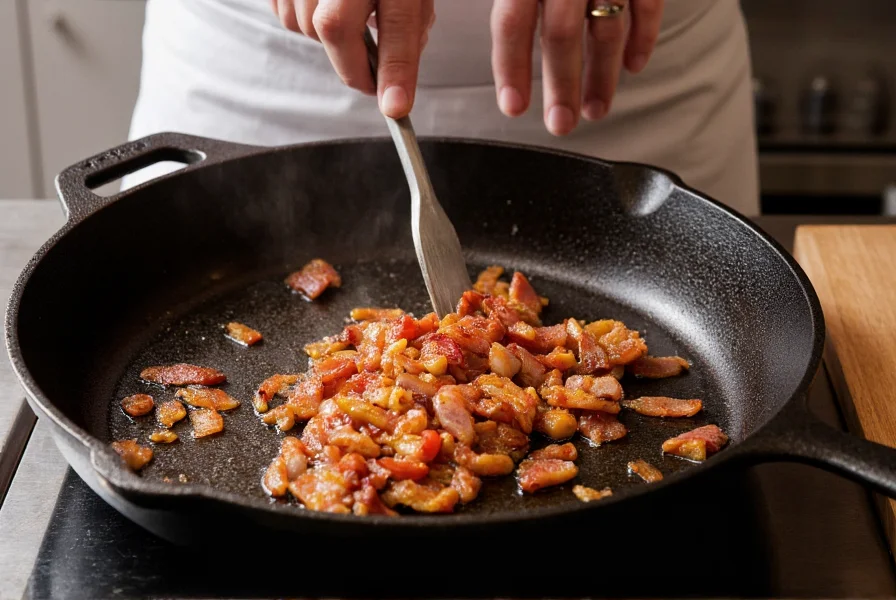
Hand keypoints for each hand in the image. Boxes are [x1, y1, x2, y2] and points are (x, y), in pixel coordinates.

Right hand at [271, 0, 434, 118]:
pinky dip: (302, 19)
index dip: (395, 74)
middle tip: (370, 73)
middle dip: (352, 62)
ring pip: (304, 25)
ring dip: (326, 38)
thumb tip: (394, 80)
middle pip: (333, 29)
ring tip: (346, 14)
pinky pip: (283, 13)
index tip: (395, 109)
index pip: (395, 29)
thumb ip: (409, 28)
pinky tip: (321, 3)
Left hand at [491, 0, 664, 135]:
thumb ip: (516, 1)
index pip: (512, 23)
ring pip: (607, 28)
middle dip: (562, 86)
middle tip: (560, 123)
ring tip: (595, 109)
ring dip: (602, 76)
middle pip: (561, 34)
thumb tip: (508, 39)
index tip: (513, 106)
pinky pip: (648, 5)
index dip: (511, 68)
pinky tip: (632, 66)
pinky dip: (642, 39)